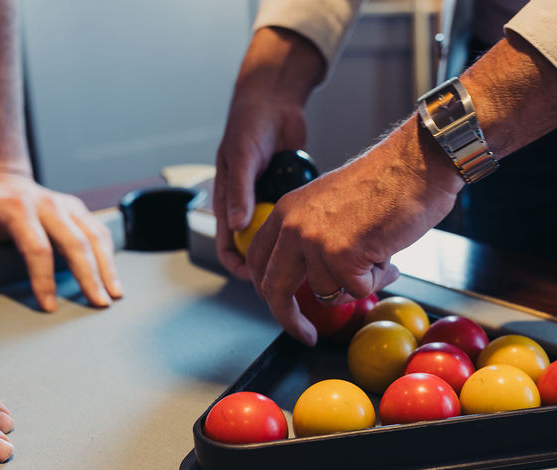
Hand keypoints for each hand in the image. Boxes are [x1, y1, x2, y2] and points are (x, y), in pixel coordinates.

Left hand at [0, 171, 123, 311]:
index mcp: (17, 208)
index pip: (37, 247)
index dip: (44, 279)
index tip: (49, 305)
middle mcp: (47, 204)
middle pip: (74, 243)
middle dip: (88, 276)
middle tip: (97, 304)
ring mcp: (66, 205)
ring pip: (93, 237)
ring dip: (106, 267)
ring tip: (113, 295)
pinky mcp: (78, 209)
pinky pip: (99, 232)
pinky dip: (109, 255)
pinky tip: (112, 277)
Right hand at [213, 27, 324, 278]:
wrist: (275, 100)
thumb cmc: (249, 124)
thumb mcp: (242, 157)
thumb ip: (239, 190)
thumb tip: (235, 225)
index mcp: (229, 202)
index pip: (229, 246)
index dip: (240, 267)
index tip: (260, 281)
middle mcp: (250, 207)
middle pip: (259, 250)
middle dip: (274, 267)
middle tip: (296, 279)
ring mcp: (272, 203)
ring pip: (282, 239)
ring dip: (295, 250)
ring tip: (316, 263)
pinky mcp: (292, 196)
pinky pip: (300, 220)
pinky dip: (310, 228)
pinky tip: (327, 234)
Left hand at [245, 120, 463, 344]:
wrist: (416, 164)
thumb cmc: (385, 183)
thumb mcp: (329, 206)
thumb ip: (313, 239)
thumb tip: (311, 282)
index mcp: (286, 212)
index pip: (259, 262)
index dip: (268, 292)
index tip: (282, 310)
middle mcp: (293, 226)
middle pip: (274, 290)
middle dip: (289, 319)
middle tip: (306, 335)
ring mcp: (316, 242)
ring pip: (328, 293)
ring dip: (357, 284)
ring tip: (378, 255)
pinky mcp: (344, 256)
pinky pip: (358, 291)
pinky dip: (377, 280)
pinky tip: (388, 253)